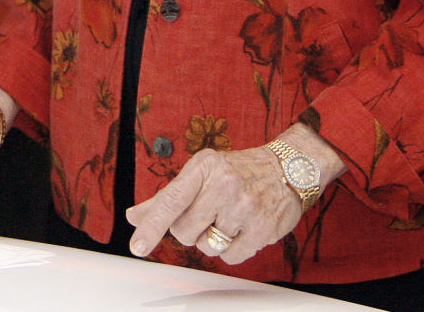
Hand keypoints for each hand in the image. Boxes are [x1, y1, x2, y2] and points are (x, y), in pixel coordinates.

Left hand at [125, 125, 342, 264]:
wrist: (288, 168)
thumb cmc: (237, 171)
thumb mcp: (201, 173)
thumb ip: (168, 197)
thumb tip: (134, 216)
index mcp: (203, 167)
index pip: (170, 200)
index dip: (152, 225)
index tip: (137, 245)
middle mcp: (223, 184)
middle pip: (184, 231)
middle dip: (190, 230)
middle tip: (207, 215)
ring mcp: (244, 206)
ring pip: (207, 246)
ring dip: (212, 240)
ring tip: (228, 219)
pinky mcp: (262, 228)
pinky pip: (230, 257)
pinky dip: (231, 250)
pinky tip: (241, 230)